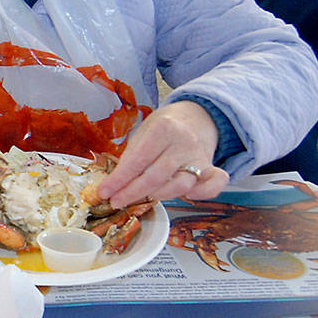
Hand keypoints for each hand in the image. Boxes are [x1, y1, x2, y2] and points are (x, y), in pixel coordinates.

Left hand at [96, 100, 228, 207]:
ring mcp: (199, 156)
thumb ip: (132, 156)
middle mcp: (184, 142)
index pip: (137, 160)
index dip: (119, 179)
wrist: (195, 116)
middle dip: (132, 192)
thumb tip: (115, 183)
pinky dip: (200, 194)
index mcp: (163, 129)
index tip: (105, 191)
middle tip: (116, 201)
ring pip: (180, 184)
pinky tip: (185, 197)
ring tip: (139, 199)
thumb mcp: (143, 132)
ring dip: (157, 196)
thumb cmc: (164, 127)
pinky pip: (213, 186)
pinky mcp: (211, 168)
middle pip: (156, 175)